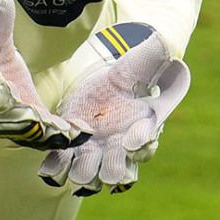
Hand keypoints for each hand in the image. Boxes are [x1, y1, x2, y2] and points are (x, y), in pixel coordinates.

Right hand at [0, 0, 90, 149]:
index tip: (5, 93)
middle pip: (8, 119)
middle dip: (31, 122)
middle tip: (50, 124)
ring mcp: (9, 119)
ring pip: (27, 131)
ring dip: (50, 133)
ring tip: (73, 132)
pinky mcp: (26, 121)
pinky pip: (42, 131)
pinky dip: (60, 134)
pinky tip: (82, 131)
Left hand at [38, 25, 189, 195]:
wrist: (98, 85)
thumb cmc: (123, 77)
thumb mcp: (136, 65)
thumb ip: (152, 56)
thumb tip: (166, 42)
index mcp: (141, 129)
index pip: (146, 143)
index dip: (140, 143)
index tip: (130, 140)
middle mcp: (120, 149)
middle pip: (119, 170)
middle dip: (111, 167)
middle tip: (102, 159)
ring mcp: (95, 154)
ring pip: (92, 176)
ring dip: (84, 173)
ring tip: (77, 167)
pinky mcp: (71, 151)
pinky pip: (65, 169)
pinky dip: (58, 169)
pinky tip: (53, 165)